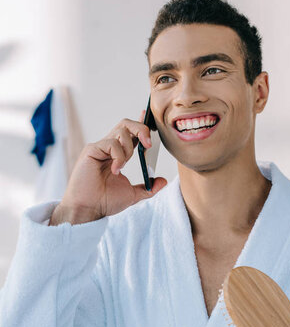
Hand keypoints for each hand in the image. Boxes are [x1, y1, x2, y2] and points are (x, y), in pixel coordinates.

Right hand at [50, 111, 166, 223]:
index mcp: (118, 155)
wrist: (88, 210)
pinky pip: (111, 143)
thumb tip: (163, 181)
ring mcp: (100, 148)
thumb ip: (148, 188)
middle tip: (149, 145)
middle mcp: (108, 148)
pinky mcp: (91, 150)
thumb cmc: (105, 202)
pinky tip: (115, 170)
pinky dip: (118, 156)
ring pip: (121, 131)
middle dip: (141, 129)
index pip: (131, 134)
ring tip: (122, 166)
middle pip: (126, 124)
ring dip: (128, 148)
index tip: (148, 116)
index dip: (141, 124)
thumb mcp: (133, 195)